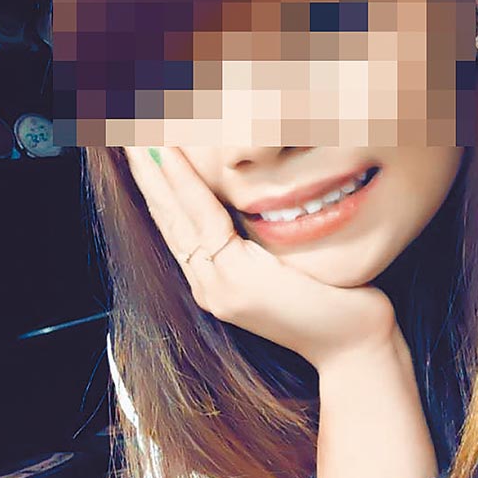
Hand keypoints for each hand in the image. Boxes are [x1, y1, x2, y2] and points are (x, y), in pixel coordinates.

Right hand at [124, 147, 408, 371]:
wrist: (352, 344)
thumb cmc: (332, 299)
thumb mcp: (286, 259)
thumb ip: (259, 236)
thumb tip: (254, 196)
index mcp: (215, 277)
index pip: (176, 221)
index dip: (157, 183)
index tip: (142, 146)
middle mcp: (206, 282)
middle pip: (165, 215)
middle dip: (144, 171)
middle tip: (124, 132)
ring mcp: (215, 285)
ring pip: (174, 215)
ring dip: (153, 171)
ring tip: (135, 136)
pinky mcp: (233, 282)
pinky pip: (202, 219)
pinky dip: (183, 183)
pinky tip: (168, 153)